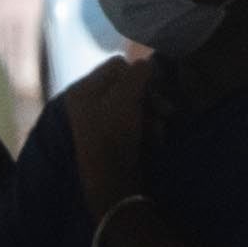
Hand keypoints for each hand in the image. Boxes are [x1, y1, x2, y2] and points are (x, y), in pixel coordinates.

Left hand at [67, 45, 165, 207]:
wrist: (112, 183)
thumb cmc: (114, 135)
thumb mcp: (126, 98)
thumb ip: (137, 74)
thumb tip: (146, 64)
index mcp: (82, 89)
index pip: (117, 64)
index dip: (137, 76)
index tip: (148, 91)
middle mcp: (87, 102)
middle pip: (127, 84)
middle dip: (148, 98)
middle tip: (165, 112)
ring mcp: (98, 120)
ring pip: (135, 103)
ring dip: (151, 114)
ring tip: (158, 131)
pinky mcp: (112, 136)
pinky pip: (134, 121)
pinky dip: (146, 128)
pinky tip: (155, 140)